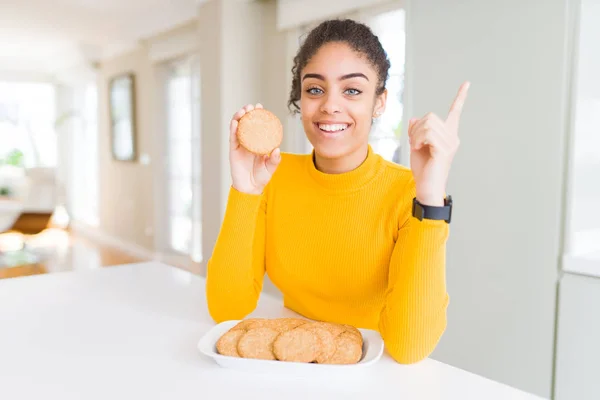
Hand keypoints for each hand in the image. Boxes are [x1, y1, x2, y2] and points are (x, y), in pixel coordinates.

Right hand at [230, 103, 280, 194]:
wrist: (250, 187)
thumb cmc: (261, 176)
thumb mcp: (271, 167)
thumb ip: (275, 159)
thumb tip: (277, 150)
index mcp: (259, 142)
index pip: (258, 125)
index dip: (259, 115)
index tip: (261, 107)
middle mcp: (249, 141)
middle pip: (247, 123)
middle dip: (248, 112)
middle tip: (252, 106)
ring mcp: (240, 144)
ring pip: (238, 127)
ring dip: (239, 117)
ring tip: (243, 111)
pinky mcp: (233, 150)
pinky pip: (232, 137)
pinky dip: (233, 128)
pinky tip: (235, 122)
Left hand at [408, 82, 469, 205]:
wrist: (426, 186)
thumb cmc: (423, 168)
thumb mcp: (416, 145)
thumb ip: (416, 131)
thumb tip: (414, 119)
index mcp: (448, 135)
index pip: (455, 112)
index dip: (460, 98)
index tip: (467, 84)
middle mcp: (452, 137)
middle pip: (431, 117)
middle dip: (417, 127)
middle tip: (412, 141)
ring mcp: (450, 143)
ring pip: (428, 124)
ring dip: (415, 134)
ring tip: (414, 146)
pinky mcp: (445, 150)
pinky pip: (428, 134)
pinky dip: (418, 139)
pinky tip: (416, 148)